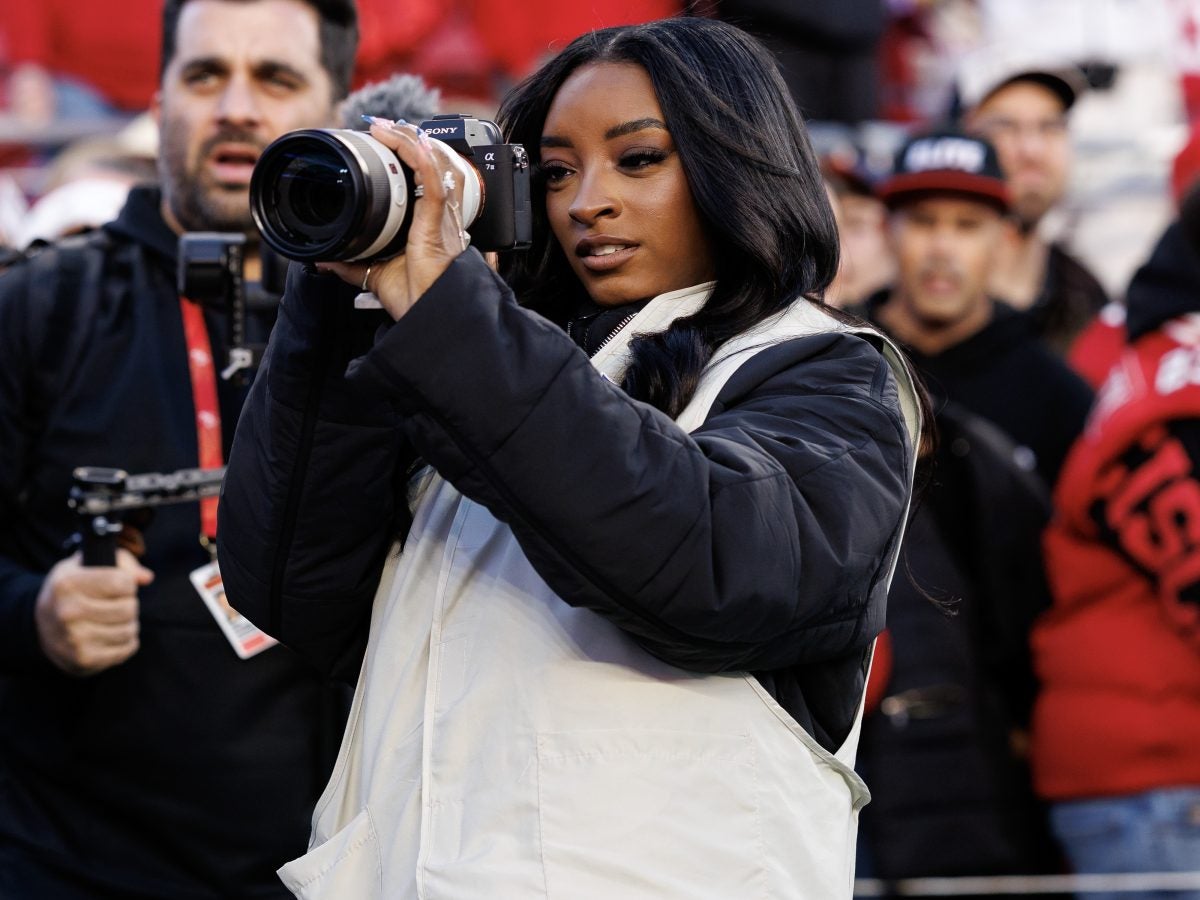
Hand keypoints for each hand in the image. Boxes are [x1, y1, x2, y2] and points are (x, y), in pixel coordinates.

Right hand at [35, 550, 153, 675]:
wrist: (44, 628)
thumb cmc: (75, 590)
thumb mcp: (87, 565)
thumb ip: (121, 563)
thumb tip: (146, 577)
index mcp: (67, 584)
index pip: (123, 582)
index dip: (128, 583)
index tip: (118, 584)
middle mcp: (67, 612)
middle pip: (129, 608)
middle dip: (129, 604)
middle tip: (116, 604)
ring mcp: (74, 638)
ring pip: (130, 629)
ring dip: (129, 624)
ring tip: (114, 620)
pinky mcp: (84, 659)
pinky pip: (127, 648)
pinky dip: (127, 642)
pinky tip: (112, 635)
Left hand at [320, 120, 469, 320]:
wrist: (428, 321)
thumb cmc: (416, 302)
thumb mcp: (375, 277)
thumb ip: (352, 265)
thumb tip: (323, 260)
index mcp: (433, 227)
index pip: (429, 181)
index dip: (414, 157)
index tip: (387, 143)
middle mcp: (443, 219)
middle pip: (437, 166)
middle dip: (413, 142)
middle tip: (385, 127)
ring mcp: (444, 220)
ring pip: (438, 167)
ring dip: (413, 142)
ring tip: (390, 127)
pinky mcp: (439, 225)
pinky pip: (434, 183)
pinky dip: (421, 158)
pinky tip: (409, 142)